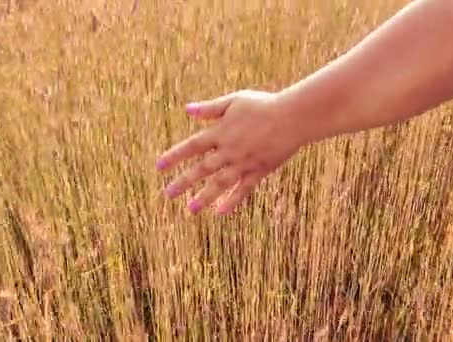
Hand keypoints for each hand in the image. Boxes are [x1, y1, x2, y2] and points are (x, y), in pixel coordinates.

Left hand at [156, 90, 304, 214]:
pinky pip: (243, 189)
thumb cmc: (264, 105)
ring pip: (220, 183)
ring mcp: (244, 163)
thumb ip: (211, 108)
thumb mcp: (235, 101)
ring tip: (190, 210)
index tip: (159, 167)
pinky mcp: (259, 171)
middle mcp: (229, 150)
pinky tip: (221, 212)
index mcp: (220, 132)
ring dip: (204, 197)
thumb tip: (187, 110)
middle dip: (183, 182)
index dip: (174, 156)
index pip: (191, 146)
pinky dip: (232, 201)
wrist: (293, 117)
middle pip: (202, 169)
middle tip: (167, 195)